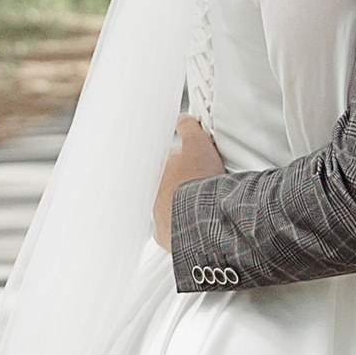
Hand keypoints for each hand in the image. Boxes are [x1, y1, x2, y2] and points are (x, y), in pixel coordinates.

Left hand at [151, 110, 225, 250]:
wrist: (202, 215)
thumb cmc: (199, 180)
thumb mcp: (198, 143)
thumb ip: (189, 127)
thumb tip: (183, 118)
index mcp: (159, 170)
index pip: (170, 161)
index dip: (187, 161)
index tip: (198, 165)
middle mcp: (153, 193)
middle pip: (169, 185)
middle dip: (183, 184)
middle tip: (203, 185)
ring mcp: (156, 215)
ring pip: (169, 207)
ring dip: (182, 206)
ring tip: (202, 206)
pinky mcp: (164, 236)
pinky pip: (170, 231)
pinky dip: (180, 229)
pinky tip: (193, 226)